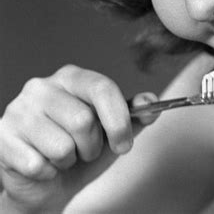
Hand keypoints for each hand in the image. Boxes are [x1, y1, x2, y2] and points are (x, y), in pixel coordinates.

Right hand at [0, 65, 158, 212]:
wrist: (47, 183)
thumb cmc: (81, 151)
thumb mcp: (112, 133)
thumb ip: (134, 116)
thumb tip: (151, 103)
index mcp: (72, 77)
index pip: (102, 88)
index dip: (118, 120)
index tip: (124, 144)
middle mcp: (42, 86)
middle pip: (83, 120)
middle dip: (92, 146)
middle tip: (85, 151)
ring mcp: (19, 110)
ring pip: (61, 146)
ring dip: (69, 161)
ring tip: (63, 157)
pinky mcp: (3, 137)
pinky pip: (37, 164)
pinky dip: (48, 173)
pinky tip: (43, 165)